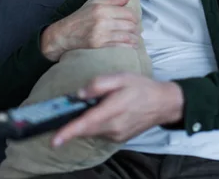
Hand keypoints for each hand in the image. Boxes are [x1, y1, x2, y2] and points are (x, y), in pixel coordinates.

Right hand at [41, 0, 140, 60]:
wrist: (64, 34)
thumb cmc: (80, 17)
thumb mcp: (95, 4)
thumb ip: (114, 0)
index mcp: (102, 9)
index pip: (127, 12)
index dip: (135, 16)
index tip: (135, 19)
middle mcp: (102, 21)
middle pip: (129, 24)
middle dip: (136, 27)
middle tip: (137, 29)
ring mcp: (100, 34)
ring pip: (126, 36)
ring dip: (135, 38)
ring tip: (136, 38)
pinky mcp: (99, 45)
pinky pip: (119, 45)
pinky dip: (129, 46)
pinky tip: (132, 45)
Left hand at [51, 73, 183, 146]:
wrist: (163, 104)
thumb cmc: (142, 88)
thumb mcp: (122, 77)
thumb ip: (99, 83)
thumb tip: (79, 94)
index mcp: (114, 109)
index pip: (87, 122)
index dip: (69, 132)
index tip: (55, 140)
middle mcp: (114, 126)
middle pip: (85, 129)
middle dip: (74, 122)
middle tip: (77, 108)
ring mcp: (117, 135)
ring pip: (92, 131)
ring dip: (89, 121)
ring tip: (102, 106)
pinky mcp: (118, 139)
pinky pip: (100, 132)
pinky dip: (98, 124)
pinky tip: (108, 113)